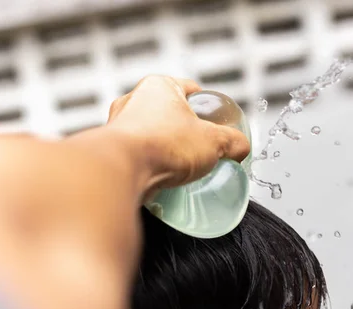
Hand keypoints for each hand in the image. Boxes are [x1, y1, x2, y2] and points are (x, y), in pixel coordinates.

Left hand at [103, 76, 249, 191]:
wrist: (122, 171)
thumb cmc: (162, 146)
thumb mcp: (213, 142)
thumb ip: (233, 142)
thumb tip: (241, 148)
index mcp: (159, 86)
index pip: (191, 90)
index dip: (207, 107)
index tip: (216, 123)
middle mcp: (134, 101)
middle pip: (171, 114)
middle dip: (186, 131)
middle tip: (202, 149)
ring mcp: (119, 125)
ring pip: (153, 135)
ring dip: (167, 149)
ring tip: (182, 167)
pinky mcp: (112, 150)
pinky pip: (139, 154)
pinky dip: (151, 164)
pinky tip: (163, 177)